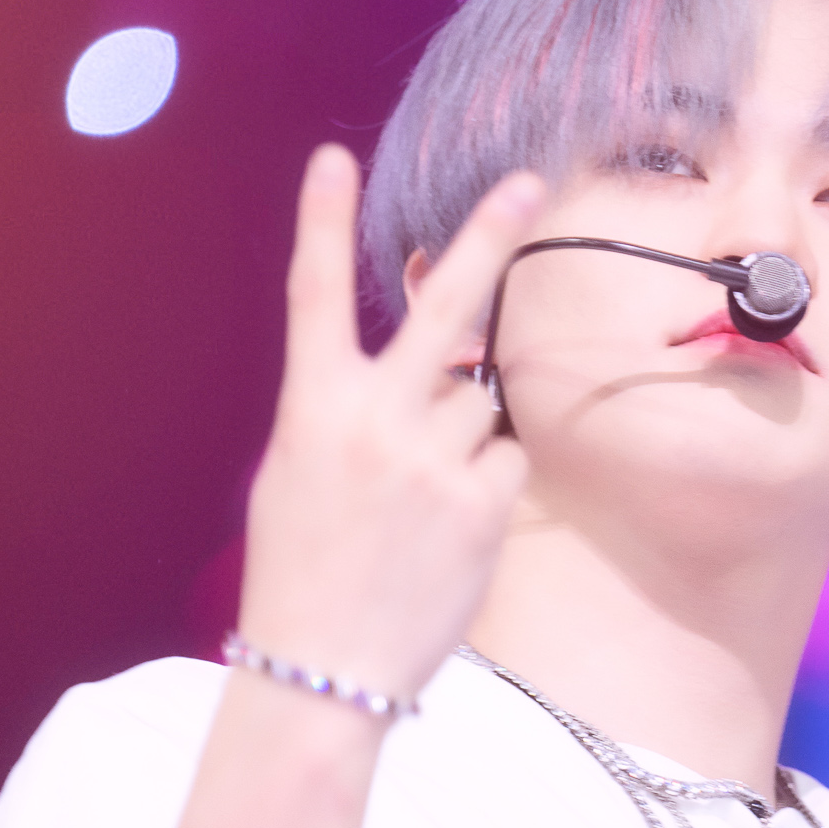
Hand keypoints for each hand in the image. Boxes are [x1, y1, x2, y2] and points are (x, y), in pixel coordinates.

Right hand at [239, 146, 544, 707]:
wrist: (324, 668)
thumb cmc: (304, 572)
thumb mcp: (299, 473)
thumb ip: (349, 410)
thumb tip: (423, 368)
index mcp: (311, 407)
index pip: (314, 295)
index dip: (321, 222)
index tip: (331, 158)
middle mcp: (374, 419)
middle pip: (443, 308)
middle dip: (489, 238)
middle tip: (529, 184)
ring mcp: (432, 458)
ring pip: (479, 405)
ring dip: (463, 437)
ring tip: (420, 506)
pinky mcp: (482, 501)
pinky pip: (505, 458)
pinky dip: (487, 482)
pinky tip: (450, 529)